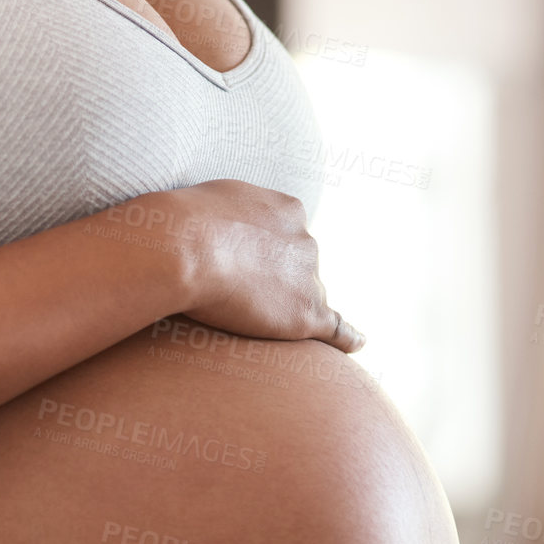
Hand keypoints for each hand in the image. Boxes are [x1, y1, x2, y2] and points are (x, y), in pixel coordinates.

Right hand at [169, 179, 364, 353]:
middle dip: (275, 281)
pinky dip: (347, 337)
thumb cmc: (185, 224)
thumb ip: (235, 213)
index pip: (287, 237)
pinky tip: (357, 344)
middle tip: (233, 291)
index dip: (264, 253)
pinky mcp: (306, 314)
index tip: (243, 261)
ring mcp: (309, 279)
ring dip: (285, 308)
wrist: (185, 248)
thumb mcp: (215, 200)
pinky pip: (336, 328)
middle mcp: (306, 242)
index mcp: (288, 212)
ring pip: (307, 298)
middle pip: (299, 268)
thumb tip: (228, 225)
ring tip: (246, 316)